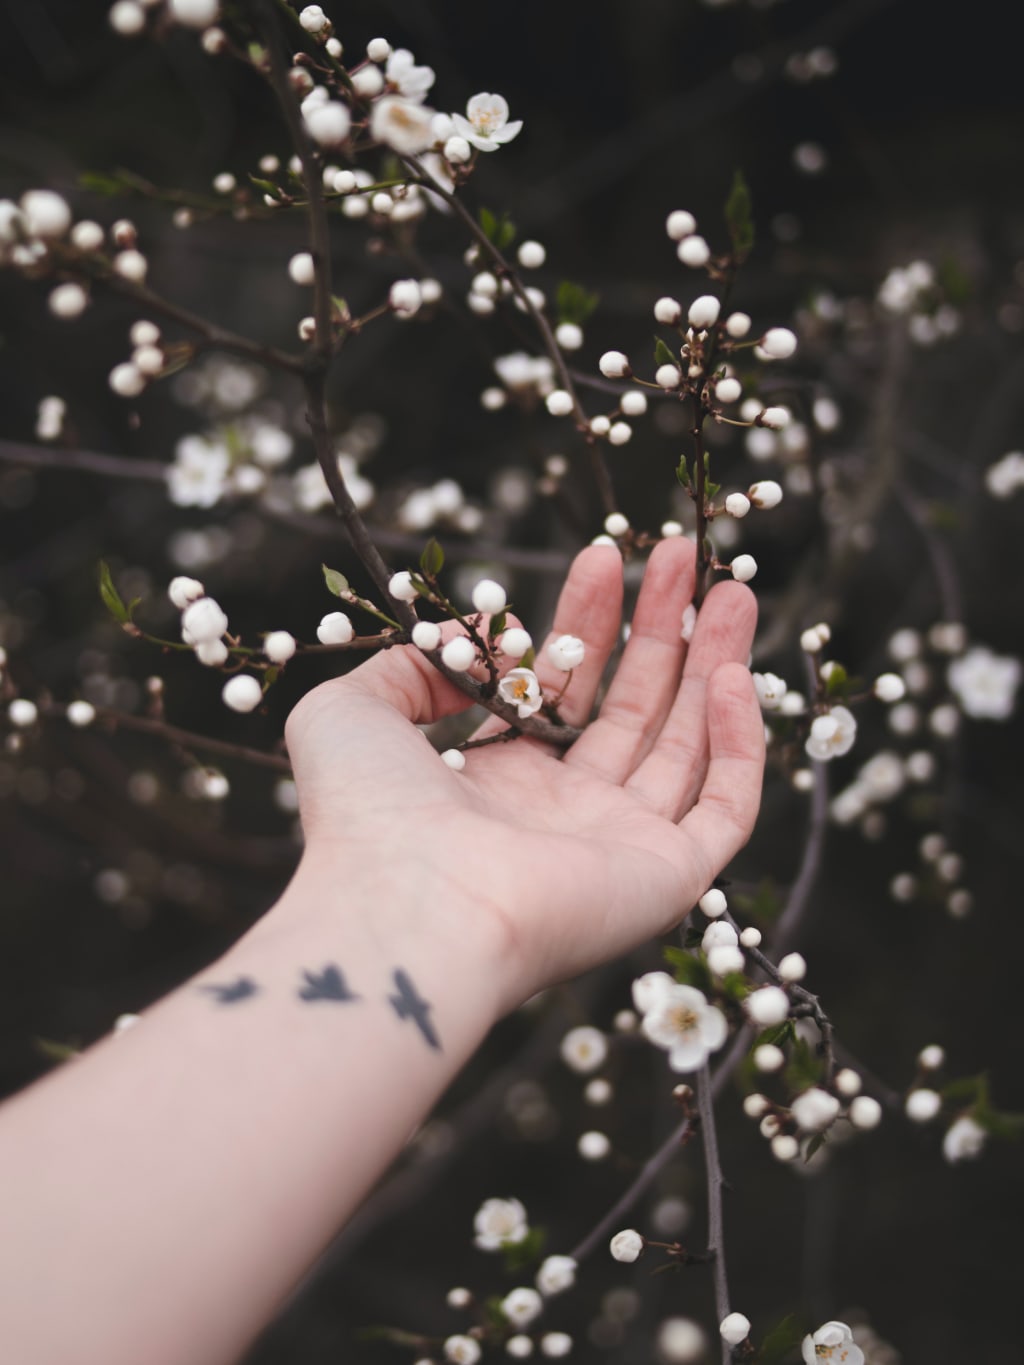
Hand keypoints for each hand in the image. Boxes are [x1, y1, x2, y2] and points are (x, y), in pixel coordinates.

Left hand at [285, 538, 763, 1010]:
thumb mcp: (353, 712)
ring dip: (714, 665)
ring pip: (687, 746)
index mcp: (498, 784)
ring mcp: (619, 848)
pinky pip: (725, 806)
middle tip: (682, 556)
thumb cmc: (368, 817)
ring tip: (734, 589)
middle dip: (661, 628)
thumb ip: (410, 663)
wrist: (407, 910)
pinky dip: (739, 743)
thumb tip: (481, 638)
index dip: (586, 623)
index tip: (603, 556)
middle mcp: (563, 816)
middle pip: (633, 708)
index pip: (561, 690)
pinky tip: (732, 676)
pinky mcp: (667, 878)